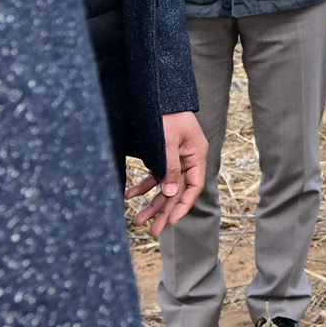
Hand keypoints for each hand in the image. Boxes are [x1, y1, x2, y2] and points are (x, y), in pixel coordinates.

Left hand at [127, 111, 209, 234]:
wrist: (157, 95)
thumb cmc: (165, 114)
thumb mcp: (167, 140)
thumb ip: (169, 167)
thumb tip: (171, 194)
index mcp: (196, 155)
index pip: (193, 187)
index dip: (182, 206)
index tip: (170, 222)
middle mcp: (187, 160)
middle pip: (178, 192)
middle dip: (164, 212)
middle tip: (152, 231)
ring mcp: (175, 159)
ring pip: (165, 188)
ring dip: (152, 204)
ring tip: (137, 221)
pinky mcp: (162, 157)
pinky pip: (154, 177)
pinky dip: (142, 187)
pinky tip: (129, 195)